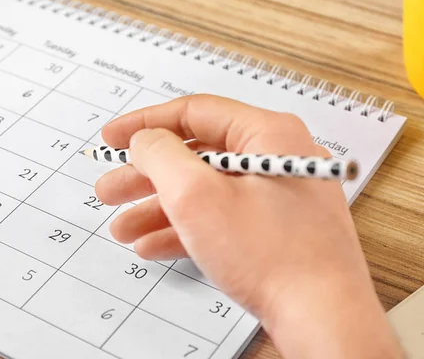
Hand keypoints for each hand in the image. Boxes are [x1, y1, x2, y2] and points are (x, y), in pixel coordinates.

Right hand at [96, 94, 402, 358]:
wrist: (321, 318)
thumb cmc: (273, 256)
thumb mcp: (197, 195)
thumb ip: (160, 155)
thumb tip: (144, 140)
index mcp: (267, 134)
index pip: (194, 112)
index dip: (144, 125)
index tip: (112, 138)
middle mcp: (274, 158)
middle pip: (194, 154)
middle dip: (145, 176)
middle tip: (110, 188)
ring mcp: (276, 195)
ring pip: (203, 190)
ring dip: (157, 207)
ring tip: (122, 227)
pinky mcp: (272, 228)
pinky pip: (219, 217)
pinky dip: (184, 228)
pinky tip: (152, 244)